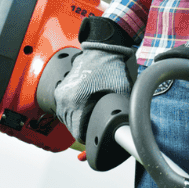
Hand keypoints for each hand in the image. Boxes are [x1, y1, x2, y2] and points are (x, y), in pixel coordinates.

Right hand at [48, 16, 134, 141]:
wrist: (103, 50)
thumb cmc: (112, 69)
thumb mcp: (122, 93)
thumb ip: (122, 113)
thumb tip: (127, 129)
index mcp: (77, 102)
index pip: (78, 133)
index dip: (89, 137)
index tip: (96, 135)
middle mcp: (65, 99)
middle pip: (71, 127)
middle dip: (83, 129)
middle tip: (96, 125)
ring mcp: (61, 93)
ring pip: (66, 118)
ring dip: (76, 120)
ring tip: (90, 116)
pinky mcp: (61, 88)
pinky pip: (64, 107)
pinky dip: (72, 110)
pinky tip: (83, 107)